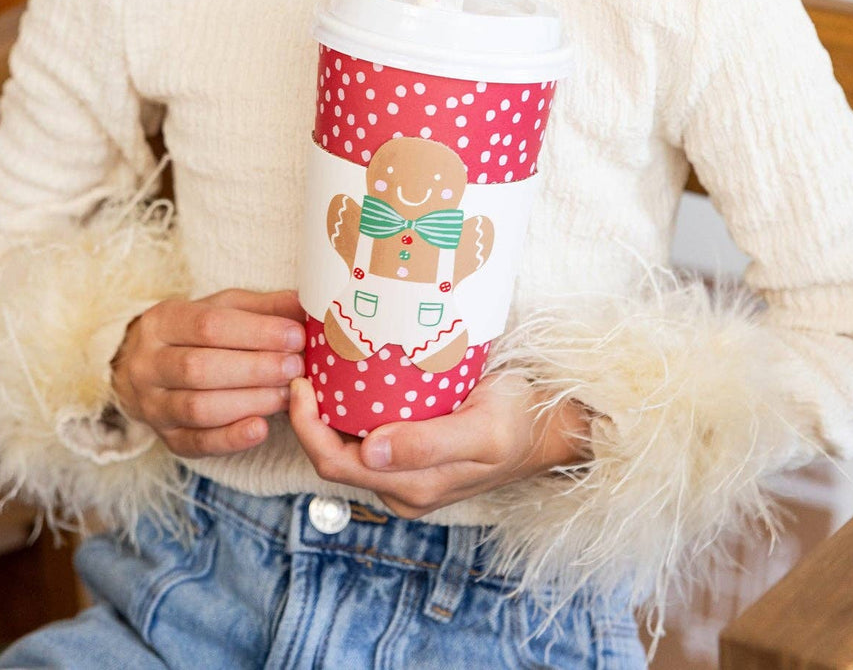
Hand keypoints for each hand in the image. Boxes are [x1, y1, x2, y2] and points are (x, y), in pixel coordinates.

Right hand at [111, 287, 306, 457]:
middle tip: (296, 367)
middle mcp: (147, 364)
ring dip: (249, 402)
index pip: (208, 325)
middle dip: (254, 369)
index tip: (295, 336)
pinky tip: (262, 428)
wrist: (148, 368)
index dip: (256, 331)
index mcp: (161, 321)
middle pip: (199, 368)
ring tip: (288, 395)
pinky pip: (196, 443)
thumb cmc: (196, 333)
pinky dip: (231, 439)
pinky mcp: (166, 439)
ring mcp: (152, 405)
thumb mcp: (223, 309)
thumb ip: (262, 307)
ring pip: (198, 408)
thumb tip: (306, 303)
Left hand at [289, 369, 594, 518]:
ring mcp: (408, 472)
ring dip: (327, 410)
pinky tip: (350, 375)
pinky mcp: (415, 452)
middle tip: (302, 364)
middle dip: (308, 416)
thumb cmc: (520, 421)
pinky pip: (369, 434)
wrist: (552, 427)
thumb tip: (371, 452)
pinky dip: (351, 407)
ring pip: (348, 445)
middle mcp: (402, 487)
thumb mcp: (482, 430)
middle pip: (334, 455)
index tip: (300, 381)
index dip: (306, 426)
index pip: (335, 463)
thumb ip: (429, 444)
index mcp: (412, 488)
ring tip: (318, 364)